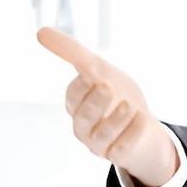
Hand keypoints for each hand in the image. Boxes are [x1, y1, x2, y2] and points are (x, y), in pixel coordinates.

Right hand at [36, 27, 178, 186]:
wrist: (146, 126)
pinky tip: (143, 118)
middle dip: (94, 103)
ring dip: (115, 119)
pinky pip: (122, 148)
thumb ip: (72, 52)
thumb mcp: (99, 70)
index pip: (74, 96)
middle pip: (83, 117)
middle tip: (108, 87)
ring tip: (128, 106)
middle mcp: (84, 127)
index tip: (95, 71)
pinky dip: (132, 133)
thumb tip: (40, 31)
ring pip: (101, 135)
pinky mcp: (118, 155)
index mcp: (77, 106)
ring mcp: (100, 144)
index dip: (83, 84)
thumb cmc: (117, 96)